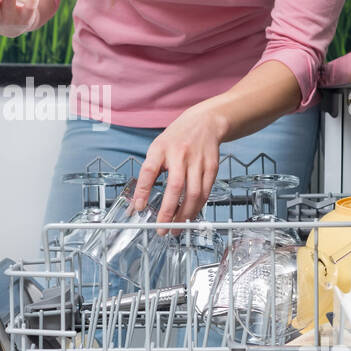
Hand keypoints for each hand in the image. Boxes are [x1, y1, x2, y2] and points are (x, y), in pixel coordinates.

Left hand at [132, 103, 229, 227]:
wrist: (205, 122)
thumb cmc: (177, 138)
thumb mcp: (157, 148)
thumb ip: (149, 172)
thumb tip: (139, 200)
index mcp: (161, 148)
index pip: (149, 170)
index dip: (143, 190)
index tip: (139, 208)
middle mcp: (180, 154)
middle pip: (175, 186)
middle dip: (168, 211)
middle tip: (161, 228)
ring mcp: (198, 160)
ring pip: (194, 193)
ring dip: (185, 214)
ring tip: (176, 227)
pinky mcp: (212, 166)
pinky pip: (206, 192)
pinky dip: (198, 207)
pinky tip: (190, 215)